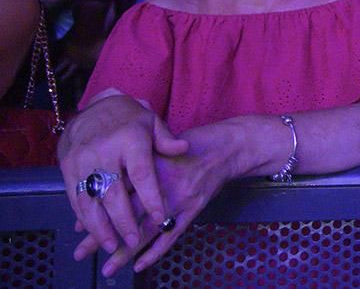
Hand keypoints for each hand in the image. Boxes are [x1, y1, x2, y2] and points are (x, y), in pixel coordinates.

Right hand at [59, 95, 187, 257]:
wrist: (93, 109)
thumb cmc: (129, 119)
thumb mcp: (151, 122)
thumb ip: (166, 140)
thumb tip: (184, 147)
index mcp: (129, 140)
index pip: (141, 174)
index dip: (150, 198)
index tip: (160, 217)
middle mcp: (103, 152)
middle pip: (113, 193)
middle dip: (123, 221)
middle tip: (133, 241)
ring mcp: (82, 161)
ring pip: (90, 200)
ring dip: (99, 226)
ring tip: (111, 245)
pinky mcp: (67, 168)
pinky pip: (75, 198)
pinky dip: (84, 217)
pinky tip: (93, 232)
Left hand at [73, 123, 234, 276]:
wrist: (228, 148)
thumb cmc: (193, 144)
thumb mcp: (160, 146)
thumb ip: (137, 163)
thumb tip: (106, 184)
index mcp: (150, 165)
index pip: (117, 192)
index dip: (97, 211)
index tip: (78, 227)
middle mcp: (162, 185)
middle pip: (126, 215)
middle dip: (102, 235)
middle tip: (80, 253)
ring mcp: (180, 199)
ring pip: (148, 230)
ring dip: (126, 251)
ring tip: (107, 269)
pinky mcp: (194, 210)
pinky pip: (172, 235)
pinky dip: (156, 252)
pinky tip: (140, 265)